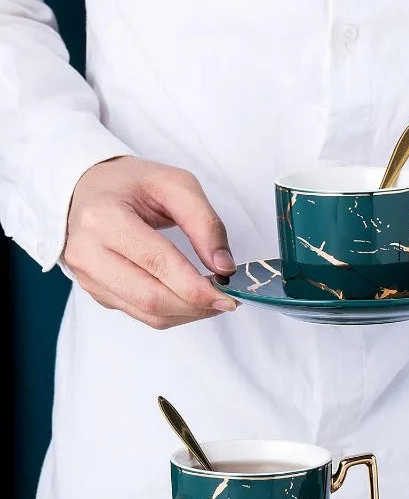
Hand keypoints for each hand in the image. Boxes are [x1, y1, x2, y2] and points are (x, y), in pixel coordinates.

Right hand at [64, 156, 238, 328]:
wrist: (87, 188)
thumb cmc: (132, 184)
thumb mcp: (175, 185)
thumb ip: (205, 224)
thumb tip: (224, 268)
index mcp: (104, 218)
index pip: (158, 263)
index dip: (197, 287)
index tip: (229, 296)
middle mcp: (88, 252)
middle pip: (152, 298)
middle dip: (197, 306)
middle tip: (227, 301)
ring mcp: (88, 277)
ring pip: (148, 313)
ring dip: (189, 313)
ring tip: (213, 299)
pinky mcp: (97, 292)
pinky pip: (141, 314)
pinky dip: (174, 312)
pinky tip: (190, 297)